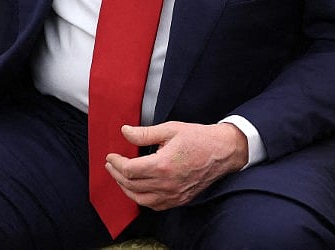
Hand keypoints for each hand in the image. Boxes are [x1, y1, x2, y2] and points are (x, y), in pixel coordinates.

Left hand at [104, 121, 248, 209]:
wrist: (223, 151)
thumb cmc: (198, 138)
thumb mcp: (169, 129)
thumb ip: (144, 133)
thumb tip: (125, 132)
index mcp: (163, 165)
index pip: (129, 170)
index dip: (116, 163)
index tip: (111, 156)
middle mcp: (167, 184)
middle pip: (132, 185)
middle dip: (117, 174)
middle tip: (111, 165)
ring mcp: (174, 194)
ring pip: (141, 199)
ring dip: (126, 189)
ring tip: (119, 177)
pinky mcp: (180, 199)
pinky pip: (155, 205)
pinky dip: (142, 199)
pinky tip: (138, 189)